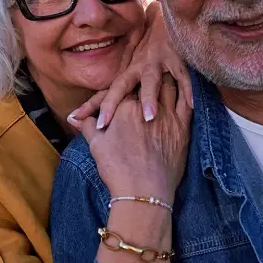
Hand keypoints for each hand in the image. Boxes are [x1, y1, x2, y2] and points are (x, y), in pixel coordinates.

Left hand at [69, 1, 191, 128]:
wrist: (167, 17)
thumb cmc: (152, 46)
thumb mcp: (138, 66)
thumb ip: (129, 86)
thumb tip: (117, 108)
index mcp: (129, 71)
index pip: (107, 90)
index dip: (91, 104)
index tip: (73, 119)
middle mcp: (138, 66)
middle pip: (121, 86)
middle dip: (111, 104)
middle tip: (102, 124)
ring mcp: (156, 60)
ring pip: (150, 80)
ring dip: (149, 98)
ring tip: (149, 117)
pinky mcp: (175, 56)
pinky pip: (182, 75)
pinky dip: (187, 89)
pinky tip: (190, 105)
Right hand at [73, 73, 190, 201]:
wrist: (142, 192)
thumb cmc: (117, 169)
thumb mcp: (97, 145)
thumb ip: (87, 126)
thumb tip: (74, 117)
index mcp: (125, 106)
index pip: (125, 87)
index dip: (126, 87)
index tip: (128, 87)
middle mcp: (147, 105)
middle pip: (149, 82)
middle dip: (149, 77)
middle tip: (152, 70)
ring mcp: (168, 115)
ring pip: (170, 87)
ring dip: (167, 80)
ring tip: (168, 75)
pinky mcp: (183, 127)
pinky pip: (188, 102)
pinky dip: (188, 92)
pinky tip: (187, 90)